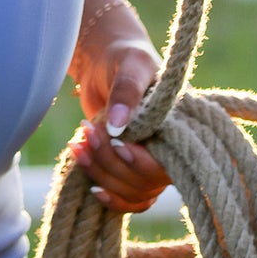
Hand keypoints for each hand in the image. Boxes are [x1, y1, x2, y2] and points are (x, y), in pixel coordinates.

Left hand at [68, 18, 171, 217]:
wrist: (108, 63)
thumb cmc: (125, 57)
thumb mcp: (130, 65)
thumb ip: (127, 91)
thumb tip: (118, 125)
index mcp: (179, 127)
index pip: (165, 162)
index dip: (139, 161)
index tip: (114, 142)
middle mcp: (169, 150)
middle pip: (144, 181)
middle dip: (109, 161)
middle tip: (86, 132)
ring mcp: (150, 162)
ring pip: (131, 191)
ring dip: (100, 174)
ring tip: (77, 145)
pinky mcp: (131, 169)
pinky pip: (129, 200)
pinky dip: (109, 197)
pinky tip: (91, 186)